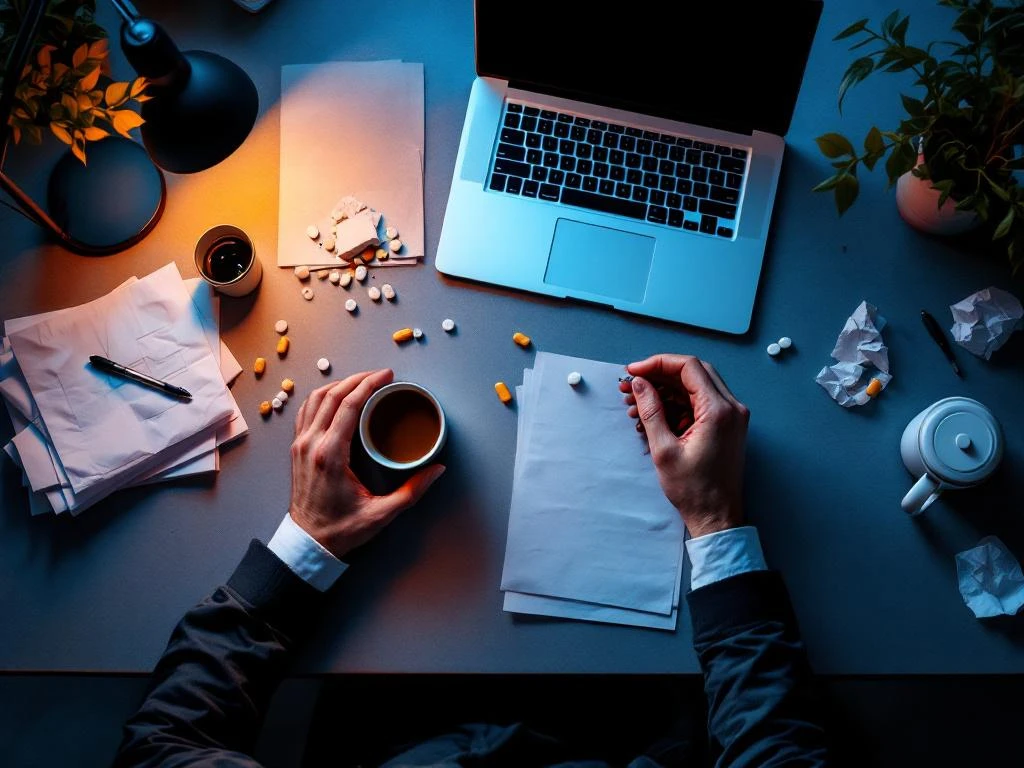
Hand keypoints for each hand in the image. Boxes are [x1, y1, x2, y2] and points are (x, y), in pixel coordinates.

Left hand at [288, 369, 444, 558]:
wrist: (308, 544)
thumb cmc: (341, 530)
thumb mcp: (381, 514)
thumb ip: (412, 491)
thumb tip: (437, 470)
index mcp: (330, 455)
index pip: (348, 405)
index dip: (369, 384)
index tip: (386, 376)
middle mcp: (311, 444)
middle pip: (331, 395)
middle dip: (357, 379)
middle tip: (380, 375)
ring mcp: (300, 444)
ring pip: (314, 399)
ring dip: (338, 384)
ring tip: (360, 382)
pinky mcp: (296, 449)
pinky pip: (306, 411)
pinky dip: (322, 397)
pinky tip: (336, 397)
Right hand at [619, 355, 748, 538]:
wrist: (716, 516)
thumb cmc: (694, 490)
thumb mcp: (664, 450)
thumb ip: (651, 411)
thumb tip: (639, 384)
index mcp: (719, 411)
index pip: (688, 367)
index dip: (657, 364)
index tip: (634, 371)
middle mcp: (731, 408)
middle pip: (693, 372)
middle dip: (659, 375)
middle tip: (633, 384)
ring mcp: (731, 416)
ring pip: (694, 387)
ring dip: (665, 391)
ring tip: (635, 404)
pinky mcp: (726, 425)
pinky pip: (699, 403)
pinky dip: (675, 405)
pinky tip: (651, 416)